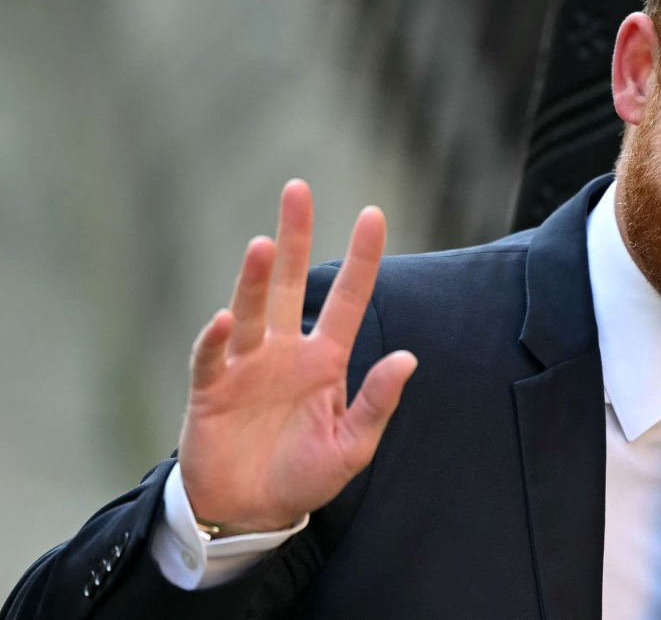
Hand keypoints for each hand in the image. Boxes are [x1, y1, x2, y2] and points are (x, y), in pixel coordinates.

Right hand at [178, 179, 416, 532]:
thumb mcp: (352, 447)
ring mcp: (246, 365)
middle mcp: (285, 350)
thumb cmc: (305, 476)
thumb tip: (409, 357)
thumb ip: (377, 403)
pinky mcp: (211, 389)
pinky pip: (211, 357)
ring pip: (252, 310)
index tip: (374, 213)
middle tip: (298, 188)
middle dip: (296, 235)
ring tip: (264, 245)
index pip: (349, 298)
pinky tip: (224, 321)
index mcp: (326, 359)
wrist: (251, 512)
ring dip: (256, 279)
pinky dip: (215, 339)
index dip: (361, 258)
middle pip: (292, 282)